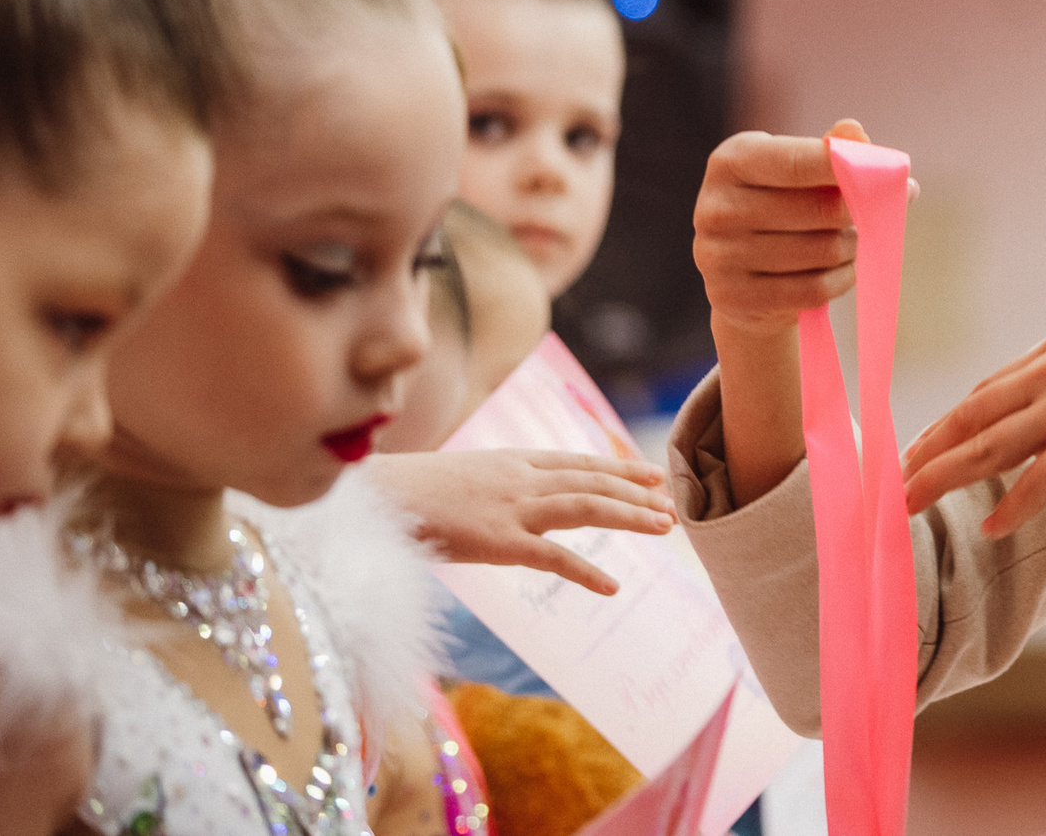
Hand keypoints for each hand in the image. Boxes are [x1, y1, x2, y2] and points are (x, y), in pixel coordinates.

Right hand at [365, 448, 675, 596]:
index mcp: (512, 460)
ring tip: (666, 527)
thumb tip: (510, 498)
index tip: (653, 474)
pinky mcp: (499, 542)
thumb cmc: (407, 493)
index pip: (579, 462)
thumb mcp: (461, 477)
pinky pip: (554, 558)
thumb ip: (494, 486)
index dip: (619, 468)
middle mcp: (521, 478)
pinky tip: (612, 586)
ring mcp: (512, 508)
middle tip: (674, 504)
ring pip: (588, 508)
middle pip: (593, 481)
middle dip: (638, 492)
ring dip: (631, 517)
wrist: (371, 497)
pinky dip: (588, 572)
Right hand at [691, 127, 863, 335]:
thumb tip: (854, 132)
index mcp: (730, 162)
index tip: (881, 169)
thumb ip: (826, 150)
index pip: (793, 161)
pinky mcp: (732, 297)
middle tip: (877, 212)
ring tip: (855, 240)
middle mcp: (715, 207)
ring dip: (852, 247)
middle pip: (816, 210)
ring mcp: (718, 256)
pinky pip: (813, 289)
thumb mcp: (795, 172)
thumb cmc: (780, 208)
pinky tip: (844, 268)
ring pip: (821, 251)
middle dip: (856, 212)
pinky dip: (842, 279)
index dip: (840, 166)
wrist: (743, 279)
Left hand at [901, 325, 1045, 535]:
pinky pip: (1034, 481)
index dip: (951, 423)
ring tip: (908, 504)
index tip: (922, 448)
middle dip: (928, 449)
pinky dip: (1010, 507)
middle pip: (975, 414)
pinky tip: (989, 528)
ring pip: (989, 447)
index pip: (990, 388)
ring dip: (942, 478)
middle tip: (892, 479)